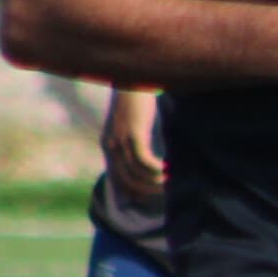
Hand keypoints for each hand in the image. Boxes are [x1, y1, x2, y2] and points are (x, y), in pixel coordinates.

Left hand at [99, 86, 165, 205]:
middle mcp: (110, 145)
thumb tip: (145, 156)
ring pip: (137, 173)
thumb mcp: (131, 121)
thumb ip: (133, 138)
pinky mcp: (133, 135)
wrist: (134, 77)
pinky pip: (144, 162)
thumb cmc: (136, 98)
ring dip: (154, 181)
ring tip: (169, 181)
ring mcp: (121, 140)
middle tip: (165, 191)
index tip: (147, 199)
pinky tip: (168, 169)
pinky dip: (157, 170)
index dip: (131, 192)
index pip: (116, 178)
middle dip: (146, 190)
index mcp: (108, 143)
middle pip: (127, 179)